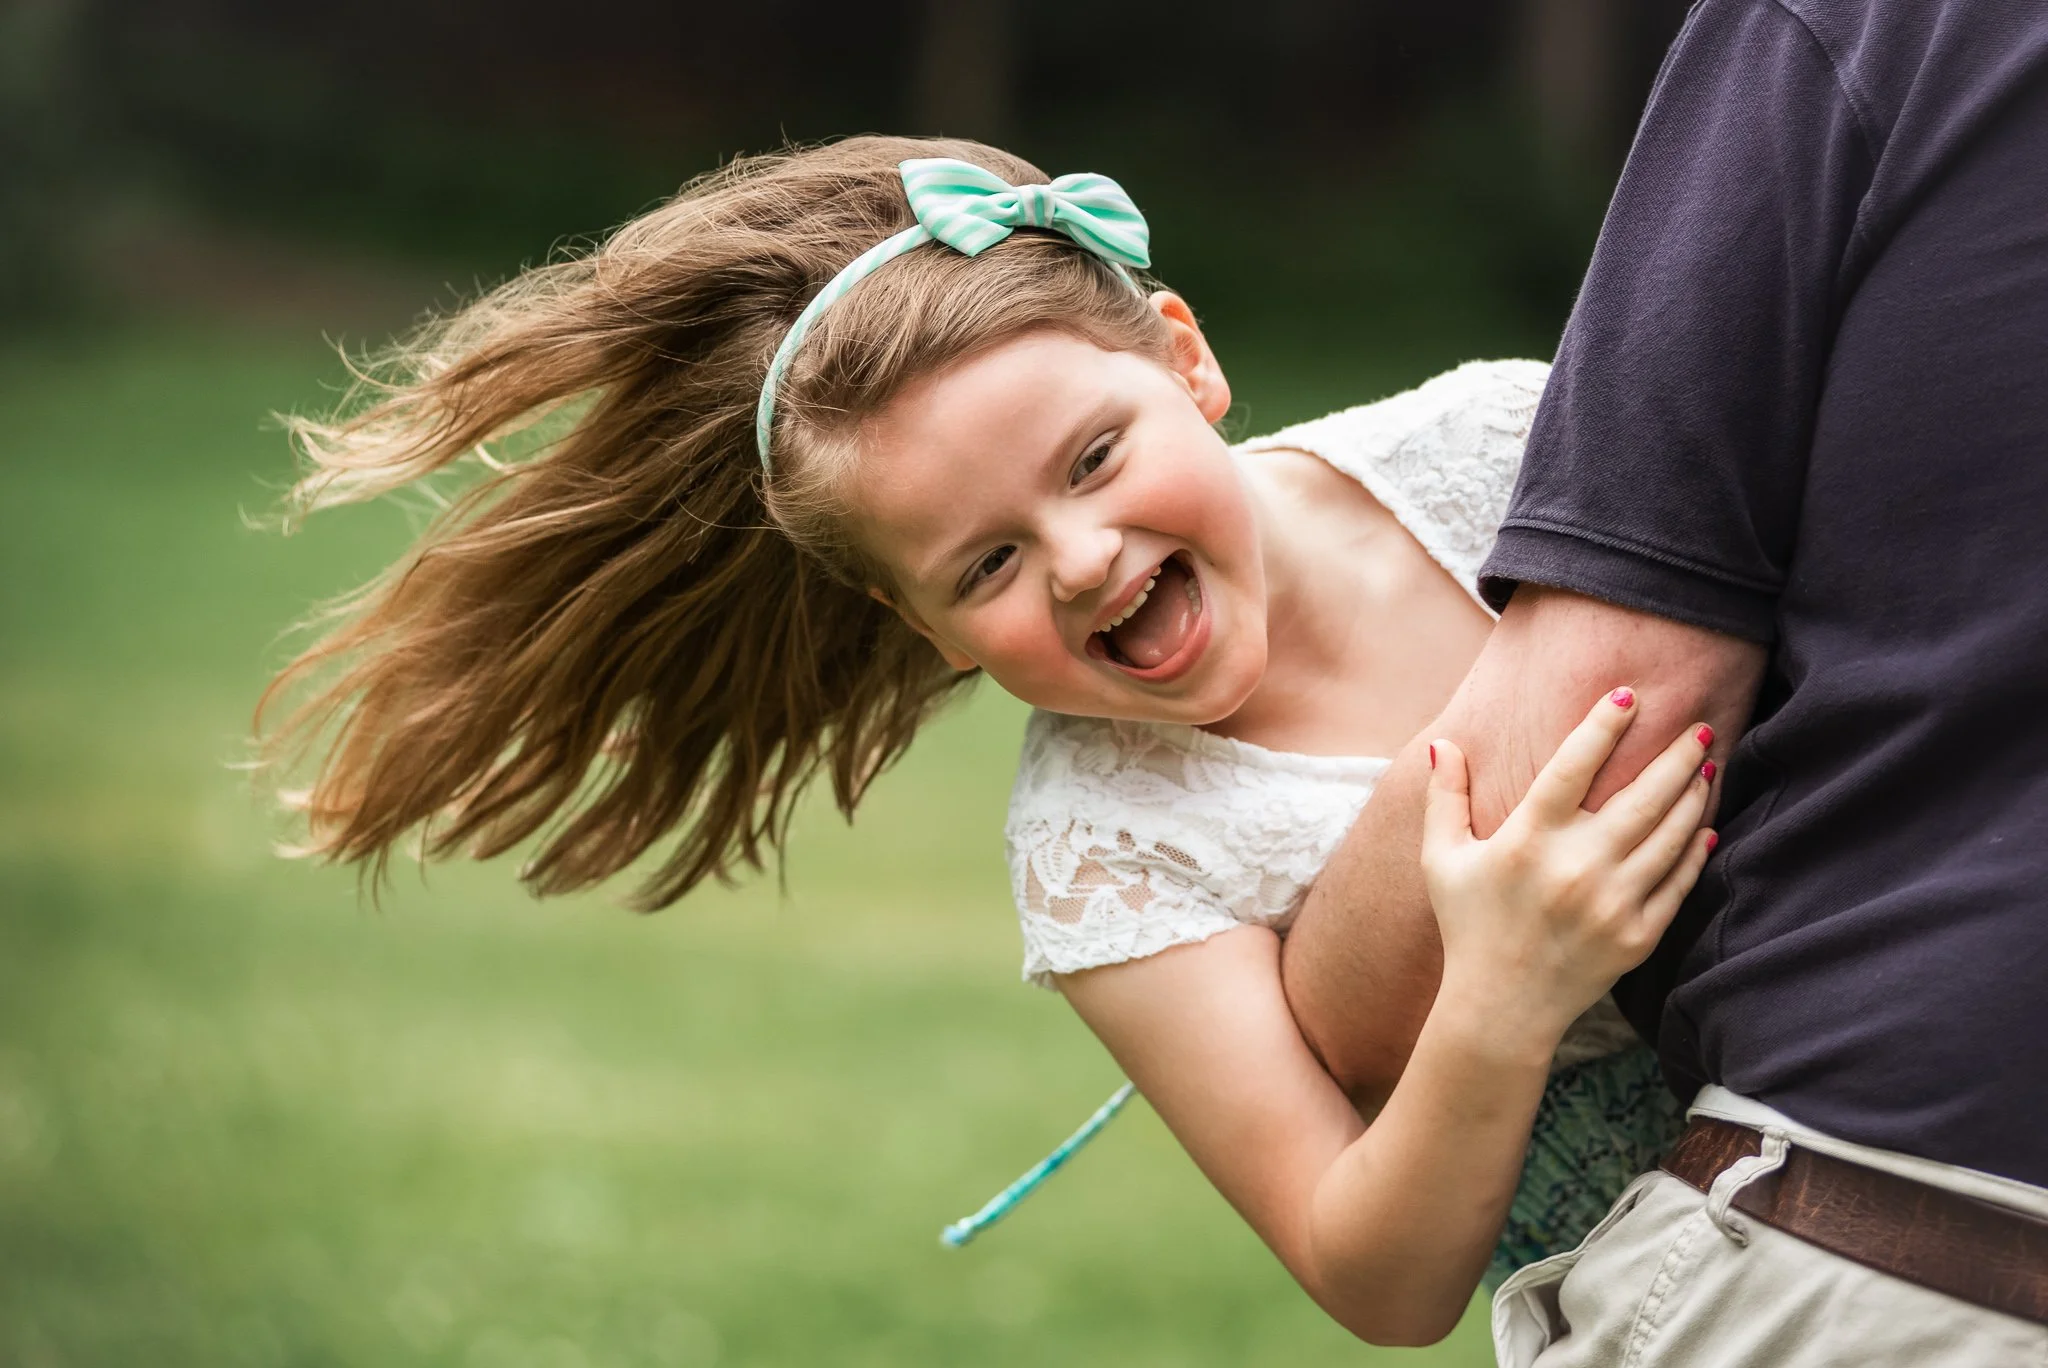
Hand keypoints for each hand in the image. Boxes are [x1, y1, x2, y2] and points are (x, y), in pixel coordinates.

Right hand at [1420, 687, 1715, 1048]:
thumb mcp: (1442, 860)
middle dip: (1676, 756)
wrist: (1500, 1008)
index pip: (1572, 767)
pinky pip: (1677, 882)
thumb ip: (1444, 798)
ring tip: (1706, 767)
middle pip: (1642, 796)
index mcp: (1528, 841)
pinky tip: (1705, 826)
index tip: (1628, 695)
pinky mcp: (1637, 936)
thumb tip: (1445, 744)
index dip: (1602, 726)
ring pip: (1670, 835)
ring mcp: (1612, 903)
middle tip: (1700, 728)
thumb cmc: (1469, 925)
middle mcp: (1576, 867)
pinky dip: (1696, 851)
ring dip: (1693, 796)